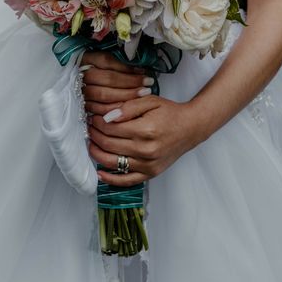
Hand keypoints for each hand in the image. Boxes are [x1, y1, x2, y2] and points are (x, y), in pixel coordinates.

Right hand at [80, 52, 154, 114]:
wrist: (74, 87)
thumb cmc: (97, 74)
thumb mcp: (104, 62)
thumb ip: (118, 64)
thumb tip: (140, 69)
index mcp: (86, 58)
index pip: (107, 61)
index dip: (126, 68)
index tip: (144, 73)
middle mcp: (80, 73)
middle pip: (108, 78)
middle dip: (130, 83)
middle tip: (147, 87)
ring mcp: (78, 90)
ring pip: (104, 94)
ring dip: (126, 96)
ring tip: (142, 96)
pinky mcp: (80, 105)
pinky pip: (99, 109)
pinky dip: (115, 109)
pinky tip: (128, 108)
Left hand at [88, 95, 206, 186]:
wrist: (191, 128)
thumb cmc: (170, 113)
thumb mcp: (150, 101)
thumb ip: (127, 107)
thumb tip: (107, 117)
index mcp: (145, 129)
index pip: (111, 128)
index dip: (98, 123)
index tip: (94, 118)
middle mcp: (146, 149)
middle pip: (109, 145)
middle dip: (95, 135)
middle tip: (90, 128)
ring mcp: (148, 164)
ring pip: (113, 162)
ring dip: (97, 154)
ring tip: (92, 144)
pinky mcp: (151, 173)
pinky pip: (127, 180)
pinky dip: (111, 179)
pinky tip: (100, 173)